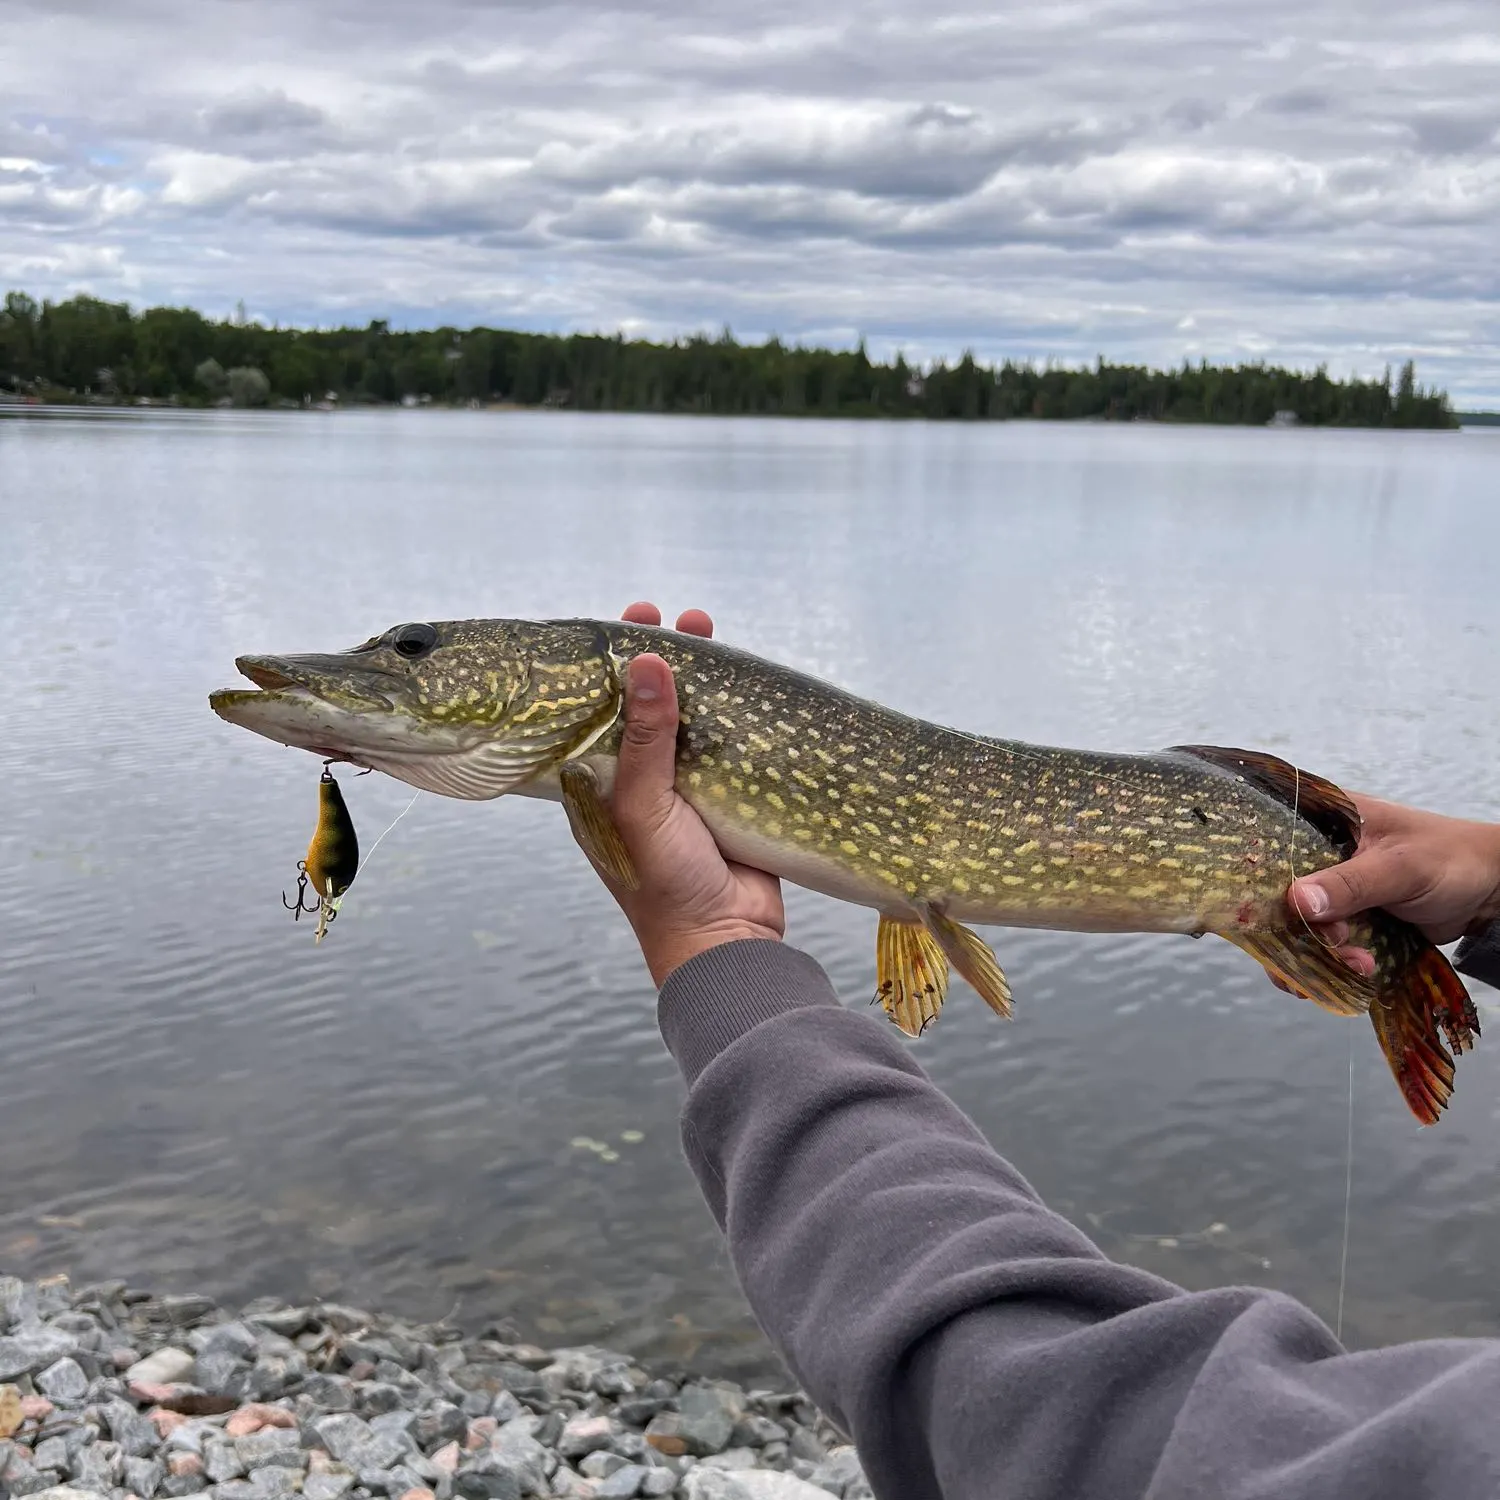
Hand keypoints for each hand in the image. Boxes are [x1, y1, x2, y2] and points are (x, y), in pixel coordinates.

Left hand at [578, 602, 784, 985]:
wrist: (725, 943)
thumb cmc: (663, 884)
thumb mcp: (644, 807)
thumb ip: (646, 738)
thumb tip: (649, 662)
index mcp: (600, 784)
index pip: (600, 710)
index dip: (613, 666)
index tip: (628, 623)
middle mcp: (638, 782)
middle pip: (648, 706)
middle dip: (662, 660)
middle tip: (676, 619)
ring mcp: (684, 789)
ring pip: (690, 720)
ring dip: (700, 678)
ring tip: (709, 630)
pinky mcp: (726, 798)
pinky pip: (728, 745)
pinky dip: (734, 712)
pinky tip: (744, 681)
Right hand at [1283, 795, 1499, 978]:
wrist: (1491, 891)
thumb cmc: (1449, 859)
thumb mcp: (1400, 867)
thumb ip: (1349, 884)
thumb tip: (1296, 902)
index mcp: (1323, 821)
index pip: (1270, 843)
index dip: (1257, 875)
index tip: (1262, 911)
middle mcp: (1318, 853)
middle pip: (1277, 892)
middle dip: (1295, 928)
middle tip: (1330, 945)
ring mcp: (1332, 888)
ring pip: (1298, 923)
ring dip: (1318, 952)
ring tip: (1355, 964)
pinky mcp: (1347, 917)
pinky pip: (1323, 943)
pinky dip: (1332, 962)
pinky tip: (1356, 972)